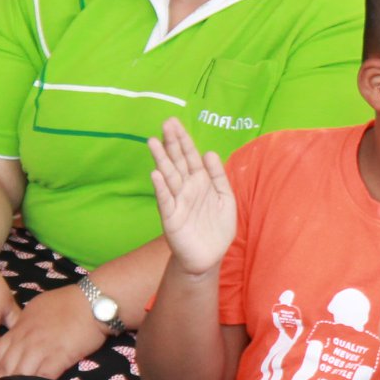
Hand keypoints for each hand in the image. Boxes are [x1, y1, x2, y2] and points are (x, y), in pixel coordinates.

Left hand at [0, 285, 104, 379]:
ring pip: (18, 374)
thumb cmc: (68, 302)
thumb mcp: (38, 308)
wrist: (92, 300)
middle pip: (2, 367)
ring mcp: (41, 348)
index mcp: (20, 328)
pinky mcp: (58, 356)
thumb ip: (25, 323)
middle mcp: (25, 339)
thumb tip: (18, 331)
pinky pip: (42, 377)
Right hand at [148, 116, 234, 275]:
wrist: (209, 257)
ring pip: (168, 176)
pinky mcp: (171, 218)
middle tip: (165, 123)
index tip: (175, 122)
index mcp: (200, 181)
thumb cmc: (217, 228)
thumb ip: (218, 176)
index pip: (190, 156)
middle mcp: (186, 188)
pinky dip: (160, 187)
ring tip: (153, 141)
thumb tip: (209, 152)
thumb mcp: (225, 199)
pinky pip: (166, 200)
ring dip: (161, 159)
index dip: (183, 139)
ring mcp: (177, 201)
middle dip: (171, 142)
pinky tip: (156, 174)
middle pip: (177, 161)